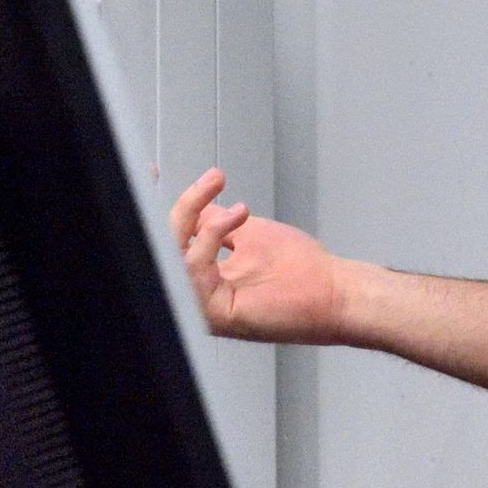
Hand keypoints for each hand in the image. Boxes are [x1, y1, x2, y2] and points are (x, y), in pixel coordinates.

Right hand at [173, 168, 349, 343]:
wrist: (335, 290)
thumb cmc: (302, 271)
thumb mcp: (249, 232)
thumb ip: (217, 223)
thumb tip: (198, 207)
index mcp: (204, 279)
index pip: (167, 242)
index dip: (157, 207)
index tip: (152, 172)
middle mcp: (198, 295)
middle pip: (163, 249)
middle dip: (182, 206)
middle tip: (210, 181)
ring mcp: (205, 307)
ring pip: (171, 257)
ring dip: (195, 215)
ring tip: (232, 200)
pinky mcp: (217, 314)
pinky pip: (193, 271)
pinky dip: (209, 237)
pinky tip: (235, 218)